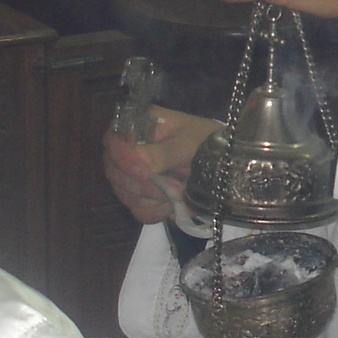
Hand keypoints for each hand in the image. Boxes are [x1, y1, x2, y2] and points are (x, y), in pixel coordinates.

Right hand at [102, 108, 217, 224]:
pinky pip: (137, 210)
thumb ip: (163, 152)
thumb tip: (137, 163)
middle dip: (144, 185)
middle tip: (175, 186)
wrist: (224, 163)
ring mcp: (133, 175)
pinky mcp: (142, 196)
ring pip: (125, 194)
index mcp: (139, 126)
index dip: (123, 158)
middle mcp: (129, 149)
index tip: (143, 172)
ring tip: (180, 192)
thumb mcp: (189, 143)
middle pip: (115, 172)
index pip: (113, 140)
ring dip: (154, 198)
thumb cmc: (207, 142)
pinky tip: (172, 204)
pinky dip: (156, 211)